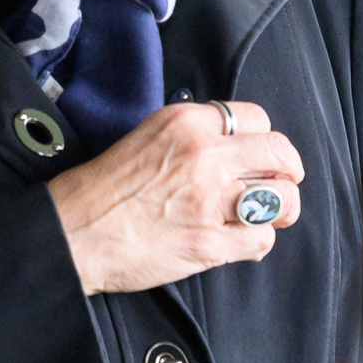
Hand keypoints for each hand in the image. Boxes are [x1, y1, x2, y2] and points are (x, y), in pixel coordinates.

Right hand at [48, 101, 304, 295]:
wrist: (74, 233)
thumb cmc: (104, 189)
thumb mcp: (147, 136)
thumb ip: (192, 135)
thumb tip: (232, 145)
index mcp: (186, 123)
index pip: (256, 118)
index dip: (264, 140)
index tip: (260, 156)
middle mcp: (204, 156)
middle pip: (280, 154)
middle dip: (289, 171)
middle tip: (283, 183)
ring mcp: (209, 201)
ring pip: (281, 199)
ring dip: (281, 210)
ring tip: (267, 216)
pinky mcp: (209, 244)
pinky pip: (261, 239)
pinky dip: (257, 241)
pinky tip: (241, 241)